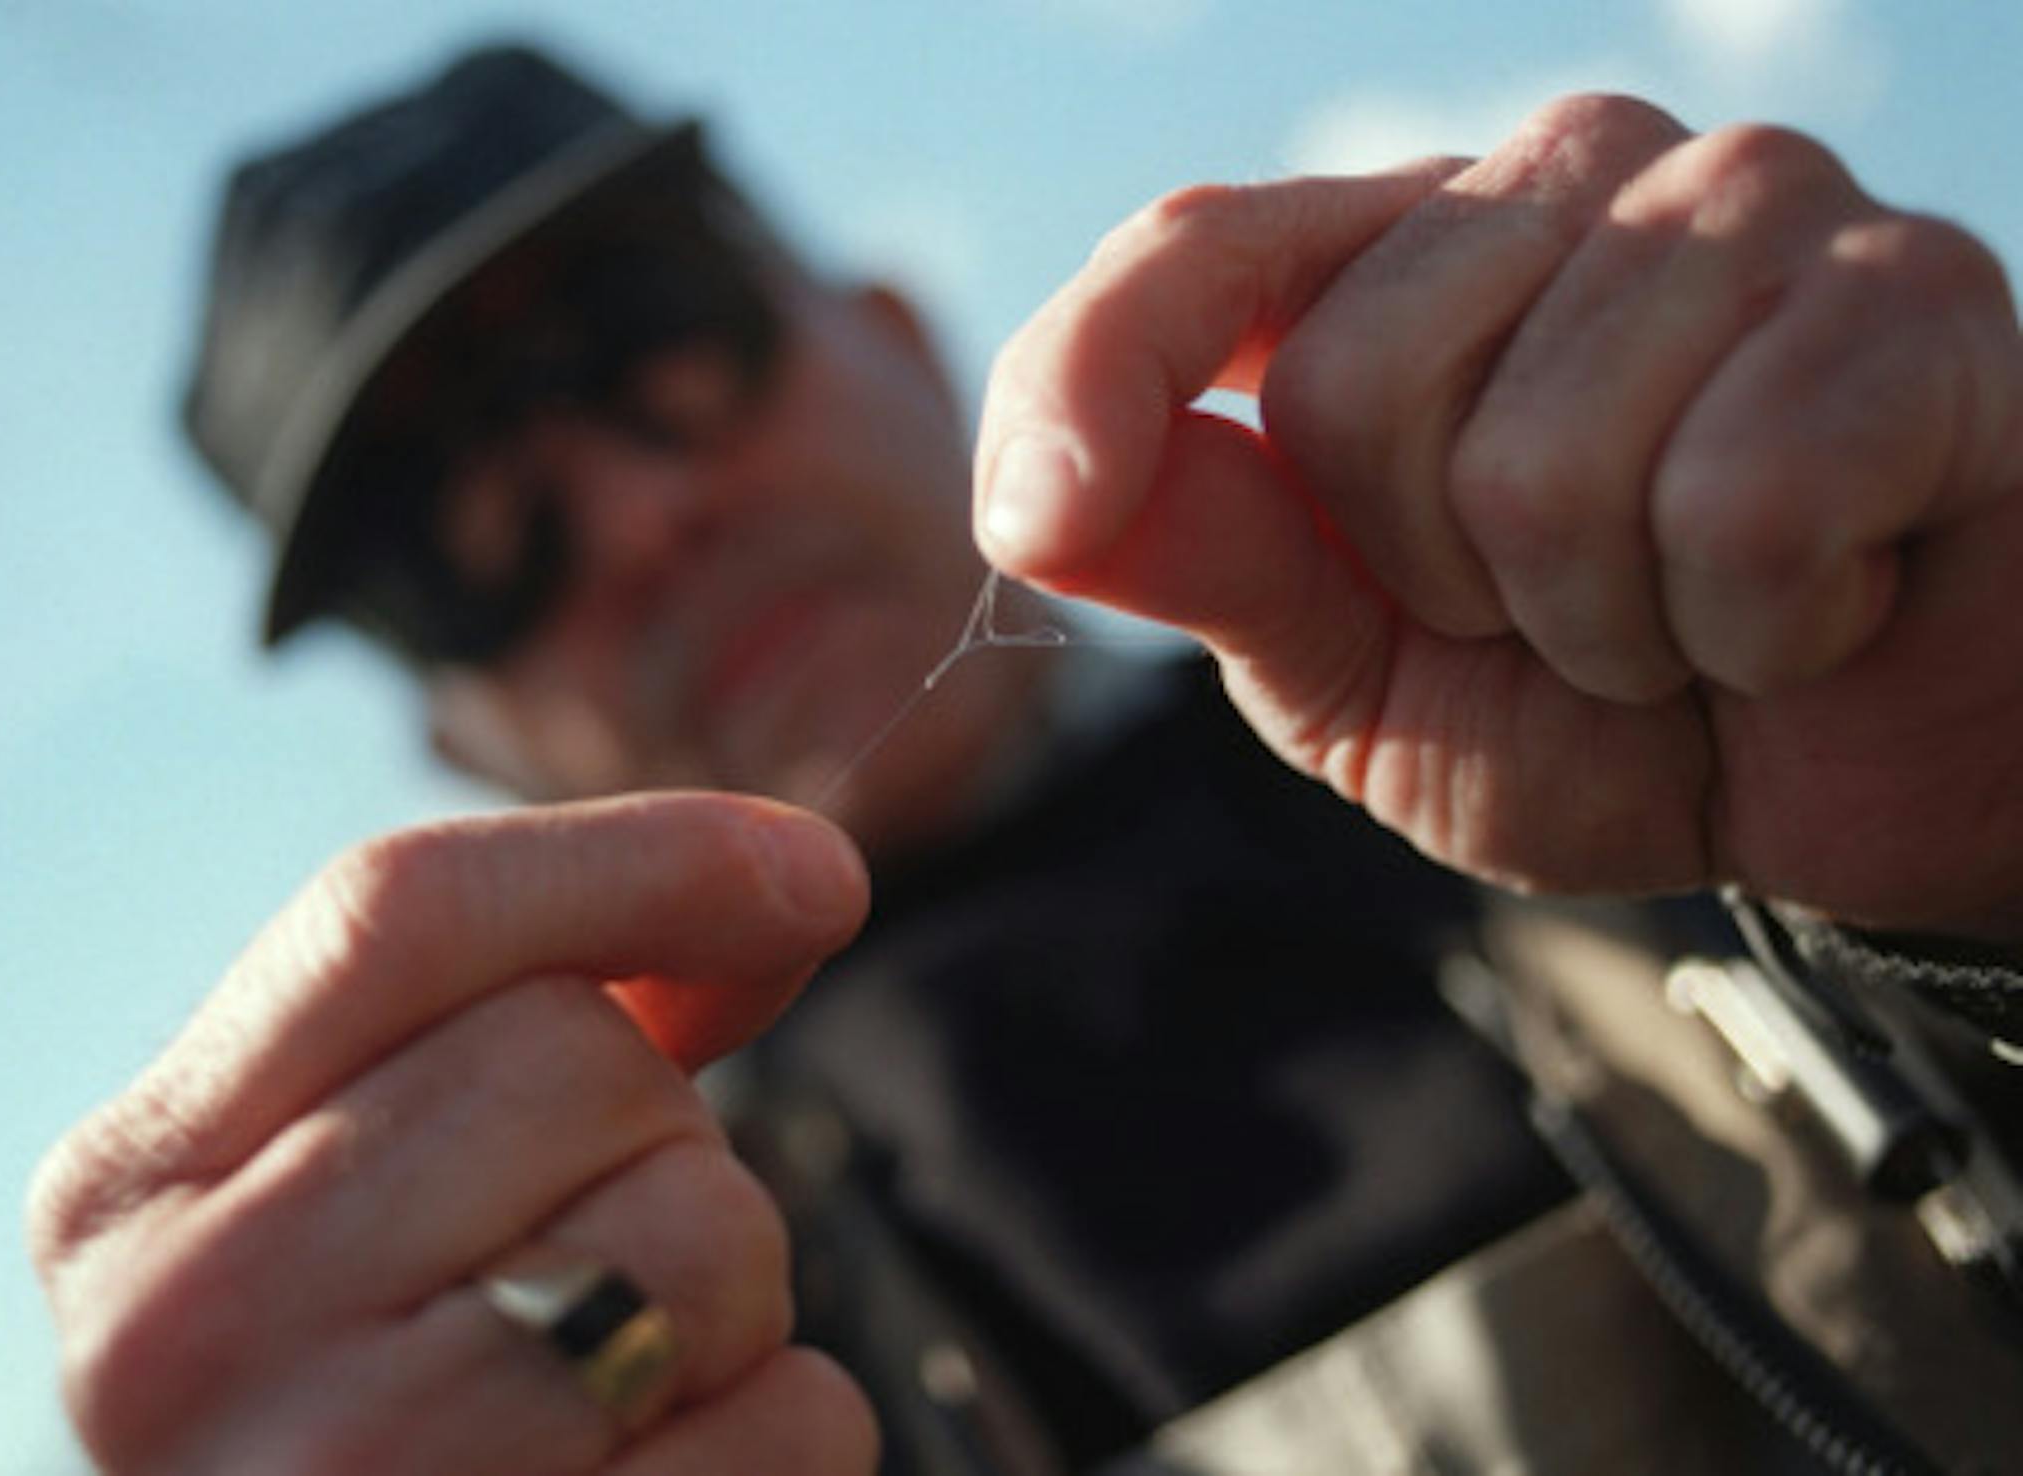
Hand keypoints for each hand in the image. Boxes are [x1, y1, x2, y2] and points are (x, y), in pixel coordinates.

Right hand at [27, 794, 876, 1473]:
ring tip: (606, 1396)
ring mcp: (340, 1474)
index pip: (393, 914)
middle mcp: (186, 1327)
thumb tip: (786, 884)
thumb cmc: (370, 1414)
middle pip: (578, 1056)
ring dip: (727, 1301)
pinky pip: (797, 1419)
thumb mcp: (355, 1207)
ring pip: (705, 1229)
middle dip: (656, 1140)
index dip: (636, 856)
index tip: (813, 871)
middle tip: (585, 1273)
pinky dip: (778, 1436)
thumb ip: (518, 1035)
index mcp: (131, 1186)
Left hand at [975, 94, 2022, 942]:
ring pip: (1540, 463)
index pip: (1193, 251)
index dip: (1089, 377)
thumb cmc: (1608, 708)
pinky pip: (1738, 503)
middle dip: (1449, 587)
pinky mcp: (1913, 290)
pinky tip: (1819, 595)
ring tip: (1692, 607)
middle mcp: (1561, 179)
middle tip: (1575, 611)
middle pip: (1355, 389)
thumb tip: (1038, 503)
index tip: (1031, 522)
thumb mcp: (1363, 672)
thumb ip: (1219, 564)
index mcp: (1402, 258)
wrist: (1859, 780)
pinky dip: (1759, 627)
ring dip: (1608, 625)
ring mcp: (1744, 205)